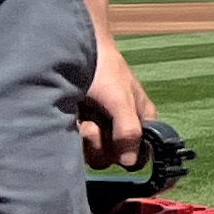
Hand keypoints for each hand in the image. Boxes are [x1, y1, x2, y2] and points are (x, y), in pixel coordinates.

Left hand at [76, 33, 151, 169]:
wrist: (71, 50)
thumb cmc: (103, 68)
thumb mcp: (121, 98)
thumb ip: (129, 130)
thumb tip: (130, 163)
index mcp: (141, 121)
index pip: (143, 153)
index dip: (132, 156)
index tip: (119, 149)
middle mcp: (120, 128)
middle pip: (114, 158)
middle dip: (102, 145)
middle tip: (95, 124)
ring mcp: (97, 129)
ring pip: (93, 154)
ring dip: (85, 139)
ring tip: (81, 117)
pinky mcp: (75, 129)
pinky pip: (75, 146)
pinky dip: (71, 134)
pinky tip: (70, 117)